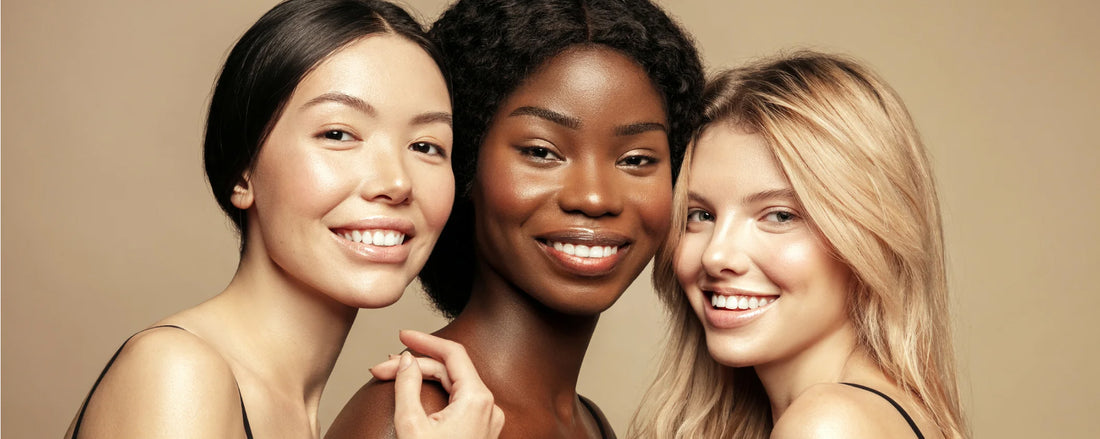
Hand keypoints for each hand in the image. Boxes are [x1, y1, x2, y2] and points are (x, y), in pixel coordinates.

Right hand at [370, 330, 503, 438]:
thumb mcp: (411, 425)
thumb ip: (406, 386)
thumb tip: (406, 360)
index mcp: (478, 399)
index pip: (453, 354)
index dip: (424, 340)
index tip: (401, 335)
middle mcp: (488, 407)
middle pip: (450, 370)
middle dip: (414, 365)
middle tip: (380, 368)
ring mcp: (486, 420)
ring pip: (453, 385)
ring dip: (422, 379)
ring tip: (390, 377)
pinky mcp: (479, 431)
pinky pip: (457, 401)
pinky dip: (434, 394)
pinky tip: (412, 392)